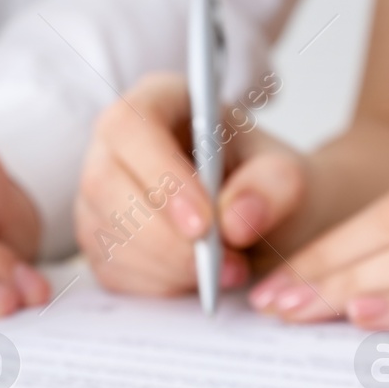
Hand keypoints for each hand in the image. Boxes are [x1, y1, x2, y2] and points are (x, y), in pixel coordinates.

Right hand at [76, 73, 303, 294]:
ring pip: (107, 235)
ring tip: (230, 271)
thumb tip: (235, 219)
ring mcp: (100, 195)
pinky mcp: (101, 241)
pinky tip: (201, 279)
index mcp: (157, 101)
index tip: (203, 223)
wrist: (265, 219)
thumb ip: (272, 186)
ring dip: (169, 267)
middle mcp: (116, 145)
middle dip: (165, 238)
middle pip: (106, 186)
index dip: (159, 176)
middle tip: (226, 265)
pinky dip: (162, 285)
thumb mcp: (287, 175)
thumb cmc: (267, 183)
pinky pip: (113, 271)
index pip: (132, 127)